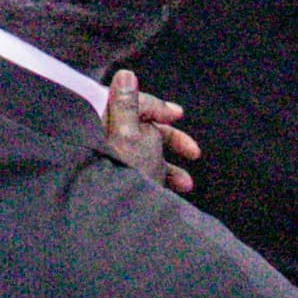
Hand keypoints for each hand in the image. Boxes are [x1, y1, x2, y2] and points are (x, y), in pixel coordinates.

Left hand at [102, 71, 198, 194]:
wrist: (117, 224)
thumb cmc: (125, 176)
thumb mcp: (130, 135)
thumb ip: (127, 103)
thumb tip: (125, 73)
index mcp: (103, 126)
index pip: (129, 103)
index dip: (156, 106)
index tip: (177, 114)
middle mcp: (105, 143)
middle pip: (141, 131)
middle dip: (170, 139)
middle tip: (194, 151)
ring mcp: (113, 165)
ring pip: (147, 156)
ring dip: (171, 166)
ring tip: (186, 184)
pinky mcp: (121, 184)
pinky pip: (145, 176)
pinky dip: (164, 180)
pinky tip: (178, 192)